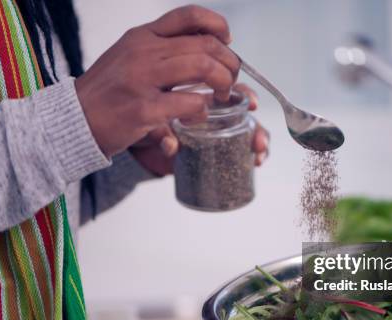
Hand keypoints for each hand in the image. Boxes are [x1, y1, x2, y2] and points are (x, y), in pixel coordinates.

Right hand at [75, 5, 239, 157]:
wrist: (72, 120)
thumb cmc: (106, 92)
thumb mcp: (129, 57)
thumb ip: (161, 51)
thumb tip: (203, 51)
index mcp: (143, 36)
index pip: (189, 16)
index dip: (217, 25)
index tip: (227, 42)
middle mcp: (144, 51)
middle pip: (206, 44)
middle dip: (230, 63)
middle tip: (230, 81)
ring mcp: (143, 79)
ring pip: (203, 66)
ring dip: (223, 83)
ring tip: (222, 96)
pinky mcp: (144, 109)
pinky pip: (190, 103)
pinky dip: (203, 110)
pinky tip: (197, 116)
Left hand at [130, 83, 269, 175]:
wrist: (131, 136)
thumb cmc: (139, 116)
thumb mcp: (146, 119)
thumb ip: (160, 130)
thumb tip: (170, 145)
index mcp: (197, 89)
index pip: (228, 85)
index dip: (243, 94)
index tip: (252, 105)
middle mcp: (211, 106)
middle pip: (245, 109)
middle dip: (257, 123)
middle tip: (258, 137)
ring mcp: (217, 126)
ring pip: (248, 127)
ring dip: (259, 137)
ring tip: (259, 151)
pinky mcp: (217, 146)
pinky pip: (242, 146)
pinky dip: (254, 153)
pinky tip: (257, 161)